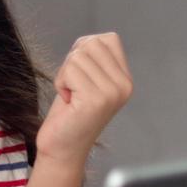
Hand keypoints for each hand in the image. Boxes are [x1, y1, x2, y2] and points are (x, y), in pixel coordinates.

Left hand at [36, 33, 133, 167]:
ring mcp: (112, 92)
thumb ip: (92, 60)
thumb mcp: (86, 80)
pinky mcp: (96, 99)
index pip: (107, 39)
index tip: (79, 74)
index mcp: (125, 79)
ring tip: (71, 95)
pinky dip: (60, 83)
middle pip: (90, 44)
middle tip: (72, 86)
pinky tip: (68, 101)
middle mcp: (124, 85)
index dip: (83, 50)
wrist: (63, 146)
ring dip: (64, 75)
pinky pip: (69, 71)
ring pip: (77, 57)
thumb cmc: (69, 112)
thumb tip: (87, 41)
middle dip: (71, 62)